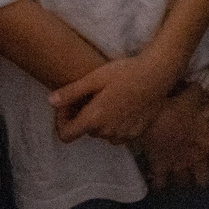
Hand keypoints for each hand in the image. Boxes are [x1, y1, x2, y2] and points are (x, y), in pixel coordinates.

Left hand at [50, 48, 180, 144]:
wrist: (158, 75)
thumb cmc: (126, 72)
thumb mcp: (95, 78)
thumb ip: (71, 92)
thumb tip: (50, 101)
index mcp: (94, 119)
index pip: (66, 135)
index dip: (61, 121)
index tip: (69, 106)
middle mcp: (106, 132)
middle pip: (85, 131)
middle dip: (83, 116)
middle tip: (91, 95)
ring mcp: (122, 135)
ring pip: (102, 132)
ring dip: (100, 120)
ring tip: (109, 98)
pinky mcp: (136, 134)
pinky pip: (118, 134)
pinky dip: (116, 124)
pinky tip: (123, 105)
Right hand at [137, 85, 208, 188]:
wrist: (148, 120)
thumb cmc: (175, 109)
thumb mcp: (190, 96)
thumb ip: (197, 93)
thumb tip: (197, 87)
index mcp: (208, 143)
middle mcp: (195, 159)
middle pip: (205, 180)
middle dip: (203, 176)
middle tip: (199, 166)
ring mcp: (177, 166)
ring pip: (184, 184)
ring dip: (182, 179)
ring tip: (179, 172)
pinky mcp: (159, 168)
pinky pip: (160, 184)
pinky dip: (159, 183)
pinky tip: (158, 179)